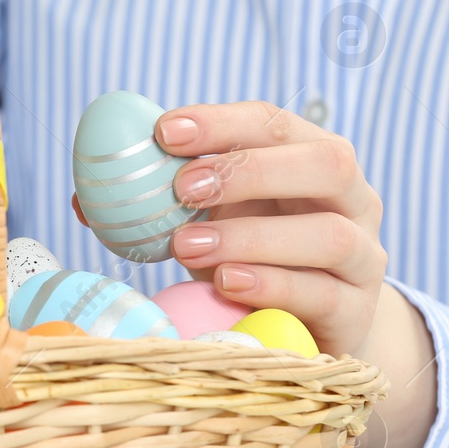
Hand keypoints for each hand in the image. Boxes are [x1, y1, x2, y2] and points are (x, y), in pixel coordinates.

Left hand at [153, 101, 384, 356]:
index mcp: (311, 157)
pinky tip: (224, 283)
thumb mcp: (211, 219)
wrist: (312, 325)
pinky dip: (271, 285)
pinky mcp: (356, 310)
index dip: (221, 122)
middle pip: (325, 163)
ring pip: (328, 234)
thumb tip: (84, 200)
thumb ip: (160, 203)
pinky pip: (323, 294)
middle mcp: (352, 199)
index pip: (273, 123)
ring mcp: (364, 255)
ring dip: (251, 236)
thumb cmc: (254, 256)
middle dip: (248, 171)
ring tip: (187, 245)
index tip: (163, 131)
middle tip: (182, 188)